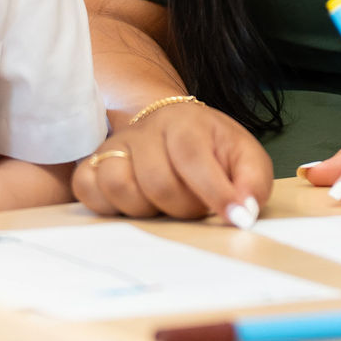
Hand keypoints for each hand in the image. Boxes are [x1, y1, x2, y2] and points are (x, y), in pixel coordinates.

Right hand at [72, 100, 273, 227]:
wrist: (171, 128)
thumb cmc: (210, 148)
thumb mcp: (243, 156)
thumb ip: (253, 181)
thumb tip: (245, 212)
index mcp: (185, 122)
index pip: (193, 157)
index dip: (215, 192)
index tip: (235, 218)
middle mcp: (144, 130)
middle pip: (157, 182)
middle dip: (183, 208)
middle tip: (195, 208)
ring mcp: (114, 147)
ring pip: (118, 185)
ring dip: (146, 209)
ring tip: (163, 205)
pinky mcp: (91, 164)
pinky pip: (88, 190)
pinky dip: (109, 206)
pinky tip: (133, 204)